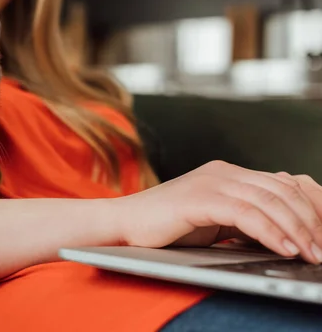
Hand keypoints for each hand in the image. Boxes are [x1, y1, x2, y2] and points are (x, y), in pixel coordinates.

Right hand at [114, 161, 321, 263]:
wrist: (124, 224)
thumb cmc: (166, 227)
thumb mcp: (215, 220)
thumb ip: (245, 219)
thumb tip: (284, 235)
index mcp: (229, 174)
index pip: (285, 183)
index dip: (313, 205)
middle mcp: (223, 172)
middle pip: (283, 190)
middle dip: (311, 221)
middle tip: (321, 250)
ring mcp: (210, 182)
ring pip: (269, 200)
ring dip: (296, 230)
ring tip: (310, 254)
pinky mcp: (198, 199)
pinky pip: (244, 213)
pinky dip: (269, 231)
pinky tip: (283, 248)